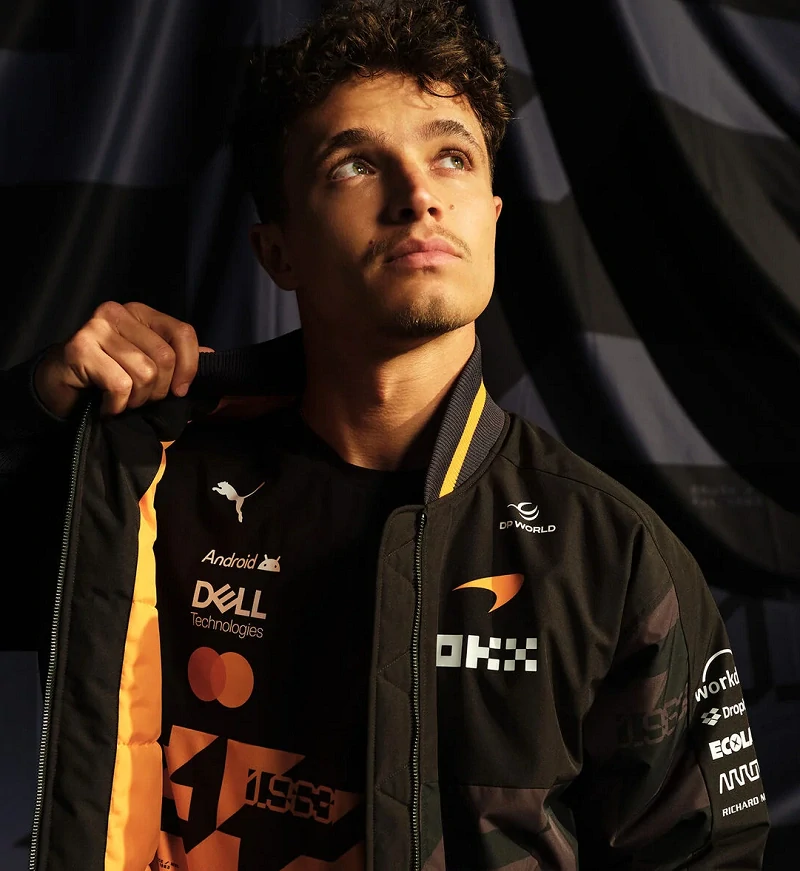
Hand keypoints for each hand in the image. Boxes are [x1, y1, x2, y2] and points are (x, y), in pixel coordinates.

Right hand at [34, 301, 211, 417]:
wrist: (61, 384)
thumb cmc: (109, 376)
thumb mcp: (148, 364)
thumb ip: (179, 359)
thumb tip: (211, 355)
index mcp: (142, 313)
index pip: (183, 333)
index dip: (190, 367)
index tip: (181, 391)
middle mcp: (119, 312)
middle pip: (165, 358)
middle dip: (160, 390)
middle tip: (142, 399)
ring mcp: (96, 327)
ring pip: (144, 374)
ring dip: (137, 400)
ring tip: (123, 402)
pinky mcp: (79, 348)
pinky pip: (119, 386)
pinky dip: (117, 406)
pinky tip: (107, 406)